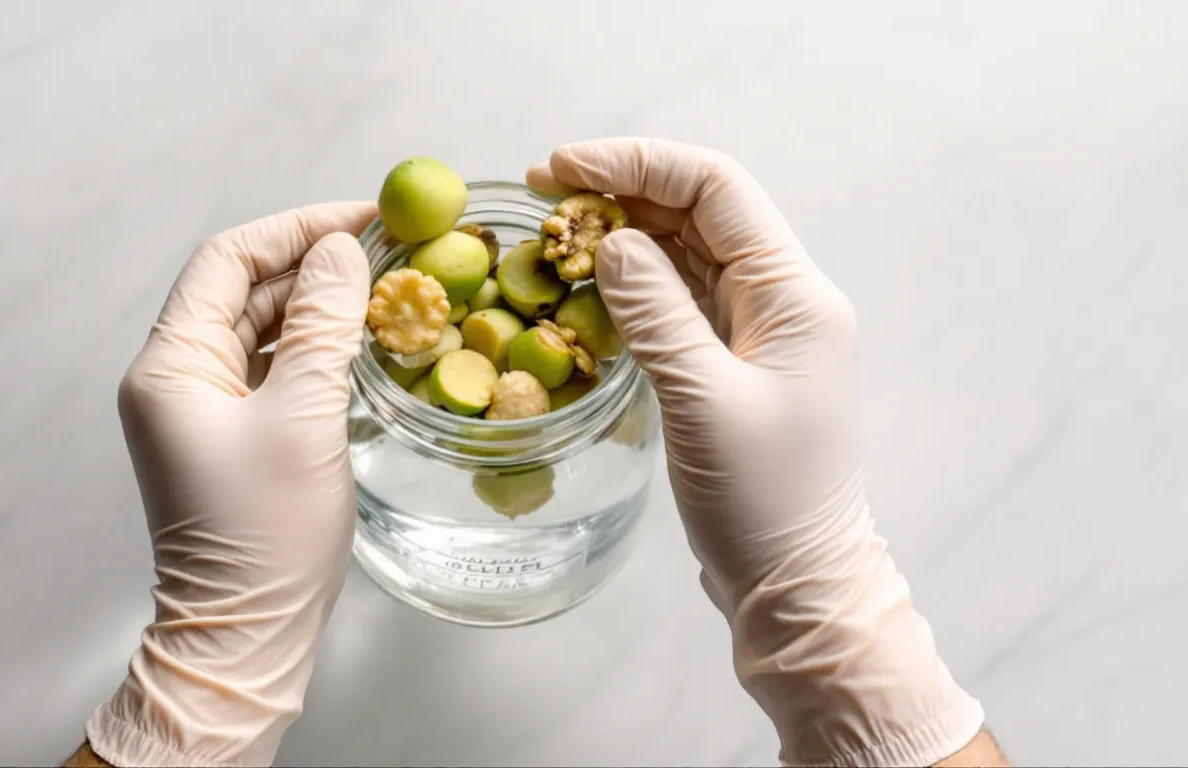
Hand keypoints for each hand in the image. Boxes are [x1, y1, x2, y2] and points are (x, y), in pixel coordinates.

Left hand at [86, 202, 375, 766]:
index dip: (296, 228)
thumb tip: (341, 251)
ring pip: (262, 329)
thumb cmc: (265, 535)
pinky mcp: (232, 437)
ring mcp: (203, 410)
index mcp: (171, 365)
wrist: (245, 634)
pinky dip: (314, 348)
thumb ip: (321, 325)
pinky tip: (362, 340)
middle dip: (313, 263)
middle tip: (390, 249)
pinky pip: (272, 369)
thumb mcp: (303, 418)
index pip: (227, 260)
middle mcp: (176, 378)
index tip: (365, 219)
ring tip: (386, 287)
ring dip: (317, 304)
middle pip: (244, 289)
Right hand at [528, 140, 983, 765]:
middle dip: (621, 191)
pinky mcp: (729, 369)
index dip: (638, 163)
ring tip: (551, 228)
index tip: (563, 167)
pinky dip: (630, 286)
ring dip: (620, 235)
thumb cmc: (764, 503)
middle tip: (540, 191)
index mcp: (794, 296)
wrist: (798, 586)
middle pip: (697, 215)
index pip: (716, 190)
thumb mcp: (703, 400)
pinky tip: (584, 281)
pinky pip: (676, 304)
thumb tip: (610, 242)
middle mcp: (780, 303)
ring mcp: (754, 336)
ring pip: (683, 256)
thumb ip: (656, 312)